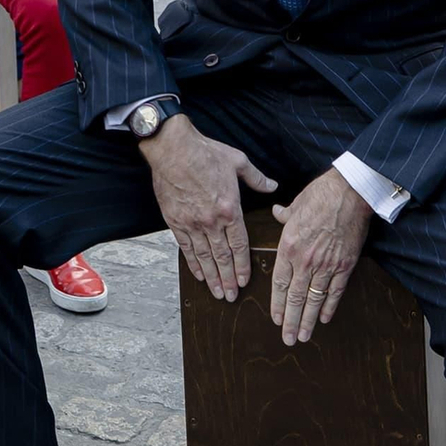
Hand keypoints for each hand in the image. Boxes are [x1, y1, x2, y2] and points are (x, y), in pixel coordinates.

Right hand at [140, 115, 275, 301]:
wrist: (173, 149)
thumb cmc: (205, 152)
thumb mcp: (237, 161)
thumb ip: (256, 178)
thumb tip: (272, 186)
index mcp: (230, 208)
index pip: (239, 245)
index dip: (243, 265)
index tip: (245, 280)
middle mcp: (212, 221)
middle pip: (223, 257)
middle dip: (228, 279)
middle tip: (231, 297)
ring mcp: (193, 223)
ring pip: (204, 257)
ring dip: (212, 277)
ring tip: (217, 293)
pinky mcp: (176, 221)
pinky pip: (186, 248)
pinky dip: (192, 263)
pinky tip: (198, 274)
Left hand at [271, 170, 371, 343]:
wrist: (350, 192)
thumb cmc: (321, 194)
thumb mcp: (296, 204)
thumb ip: (284, 215)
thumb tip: (277, 213)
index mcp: (288, 246)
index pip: (279, 283)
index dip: (277, 304)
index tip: (275, 319)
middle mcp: (305, 261)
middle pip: (295, 298)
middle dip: (290, 321)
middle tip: (287, 339)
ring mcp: (326, 265)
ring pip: (314, 300)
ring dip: (307, 320)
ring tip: (303, 336)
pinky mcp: (344, 265)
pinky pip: (335, 292)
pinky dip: (329, 307)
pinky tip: (324, 319)